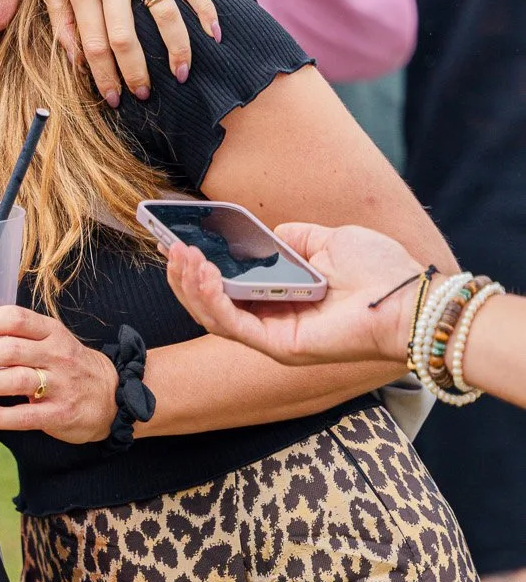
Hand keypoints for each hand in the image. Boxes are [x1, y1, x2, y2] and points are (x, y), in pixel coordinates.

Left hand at [0, 303, 118, 440]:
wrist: (116, 397)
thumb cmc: (68, 366)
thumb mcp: (45, 342)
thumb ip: (4, 334)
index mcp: (50, 331)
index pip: (13, 319)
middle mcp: (57, 354)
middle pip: (9, 349)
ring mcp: (61, 385)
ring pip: (15, 380)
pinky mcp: (60, 414)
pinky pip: (23, 416)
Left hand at [41, 0, 220, 106]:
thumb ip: (61, 19)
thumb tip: (77, 62)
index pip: (94, 43)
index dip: (104, 76)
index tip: (113, 98)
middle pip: (126, 36)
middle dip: (137, 73)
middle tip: (144, 95)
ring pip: (164, 13)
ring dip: (177, 49)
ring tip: (182, 74)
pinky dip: (204, 9)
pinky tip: (214, 34)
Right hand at [164, 224, 426, 368]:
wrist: (411, 299)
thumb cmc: (381, 272)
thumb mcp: (330, 240)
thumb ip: (295, 239)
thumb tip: (269, 235)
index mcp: (283, 297)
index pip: (228, 286)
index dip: (199, 266)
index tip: (178, 241)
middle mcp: (273, 321)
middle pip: (211, 303)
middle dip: (185, 275)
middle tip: (171, 246)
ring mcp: (273, 336)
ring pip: (214, 316)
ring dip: (191, 285)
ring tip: (182, 256)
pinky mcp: (279, 346)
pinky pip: (232, 324)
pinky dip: (212, 298)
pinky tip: (204, 272)